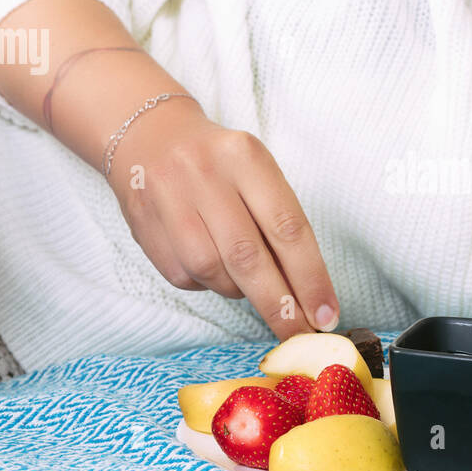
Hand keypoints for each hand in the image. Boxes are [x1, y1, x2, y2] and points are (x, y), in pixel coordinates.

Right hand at [107, 99, 339, 337]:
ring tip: (248, 282)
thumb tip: (308, 295)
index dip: (311, 279)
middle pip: (249, 257)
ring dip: (239, 291)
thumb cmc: (220, 163)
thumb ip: (279, 224)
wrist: (148, 136)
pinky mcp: (144, 225)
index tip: (327, 316)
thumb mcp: (256, 172)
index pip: (287, 228)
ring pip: (214, 272)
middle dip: (280, 305)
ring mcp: (169, 200)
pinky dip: (208, 283)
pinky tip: (213, 266)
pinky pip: (186, 276)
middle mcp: (205, 175)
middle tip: (299, 335)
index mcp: (245, 156)